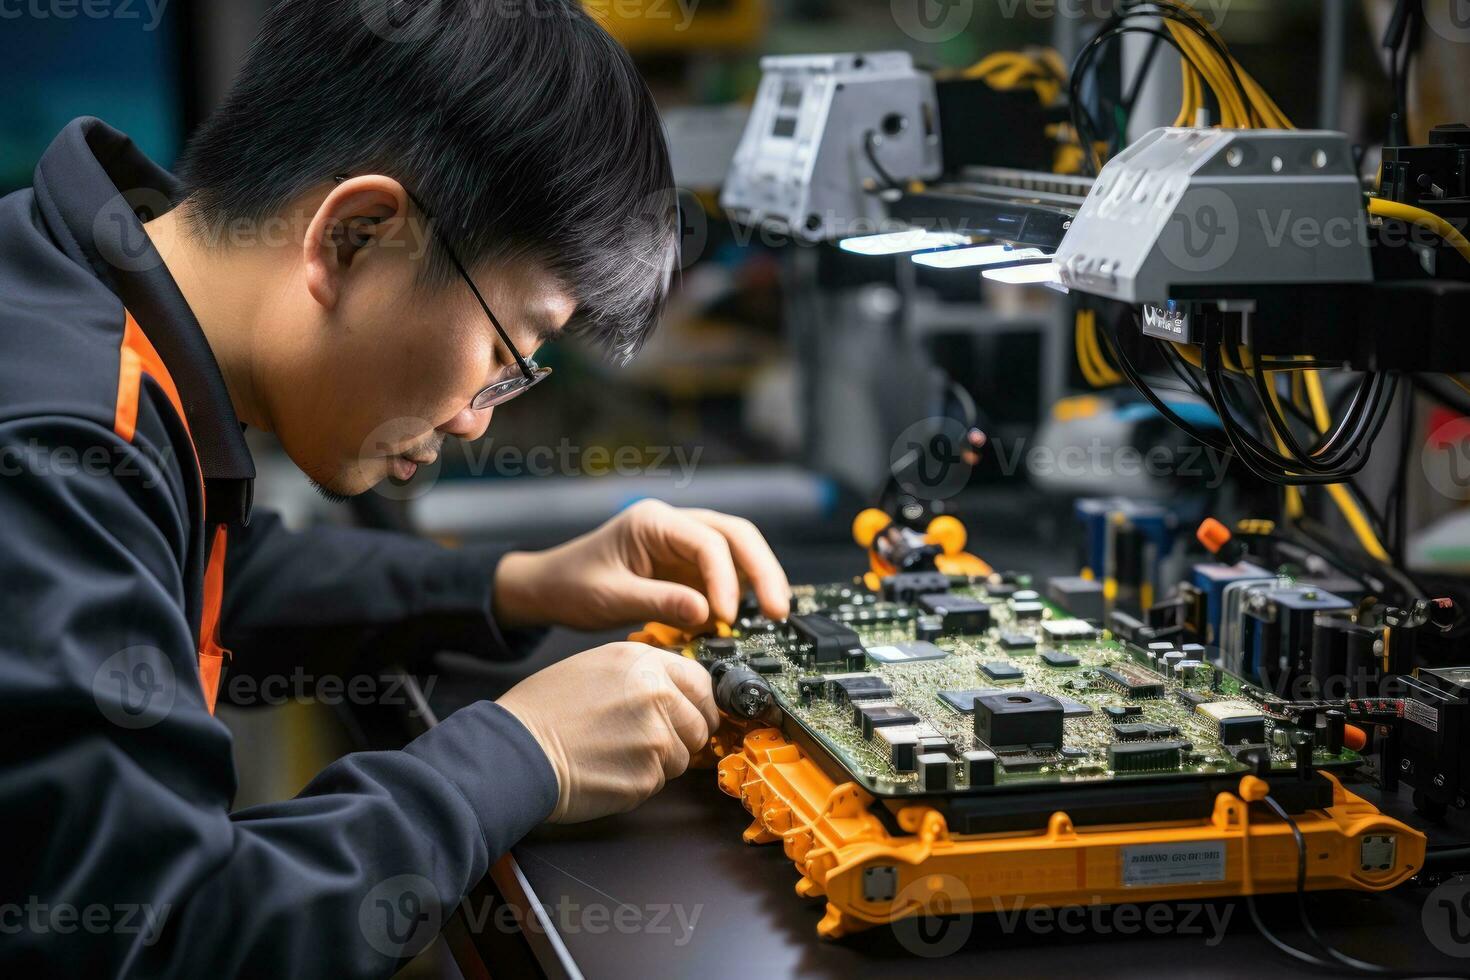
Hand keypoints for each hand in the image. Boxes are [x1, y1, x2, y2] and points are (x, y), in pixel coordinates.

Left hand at [494, 499, 789, 630]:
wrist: (550, 587)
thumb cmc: (572, 585)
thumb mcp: (610, 599)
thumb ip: (659, 603)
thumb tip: (707, 615)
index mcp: (653, 521)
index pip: (707, 541)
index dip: (724, 579)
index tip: (725, 616)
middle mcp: (675, 525)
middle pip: (737, 535)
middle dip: (762, 571)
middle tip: (778, 611)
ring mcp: (685, 543)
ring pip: (739, 551)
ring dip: (759, 580)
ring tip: (773, 617)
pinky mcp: (688, 566)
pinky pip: (726, 573)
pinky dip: (741, 594)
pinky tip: (745, 619)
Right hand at [496, 642, 717, 822]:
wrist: (516, 751)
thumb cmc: (544, 710)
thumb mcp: (596, 666)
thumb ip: (642, 674)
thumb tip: (676, 690)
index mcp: (643, 663)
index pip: (700, 682)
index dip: (699, 702)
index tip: (694, 714)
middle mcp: (656, 695)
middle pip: (698, 724)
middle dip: (682, 736)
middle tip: (650, 742)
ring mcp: (655, 738)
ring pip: (682, 757)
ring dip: (659, 761)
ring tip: (617, 753)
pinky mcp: (647, 776)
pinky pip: (659, 782)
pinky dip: (639, 780)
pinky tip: (609, 769)